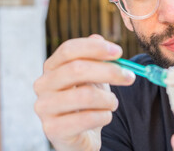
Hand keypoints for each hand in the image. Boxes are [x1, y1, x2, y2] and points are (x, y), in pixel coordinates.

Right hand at [33, 35, 134, 150]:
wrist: (80, 134)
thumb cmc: (86, 101)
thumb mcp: (93, 76)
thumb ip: (95, 57)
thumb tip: (99, 38)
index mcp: (52, 66)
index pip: (69, 49)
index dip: (95, 48)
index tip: (119, 52)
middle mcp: (43, 84)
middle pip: (77, 69)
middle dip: (109, 71)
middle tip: (130, 77)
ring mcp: (44, 107)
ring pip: (84, 95)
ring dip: (108, 99)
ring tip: (113, 102)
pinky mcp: (52, 129)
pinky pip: (86, 119)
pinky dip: (104, 116)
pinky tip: (105, 116)